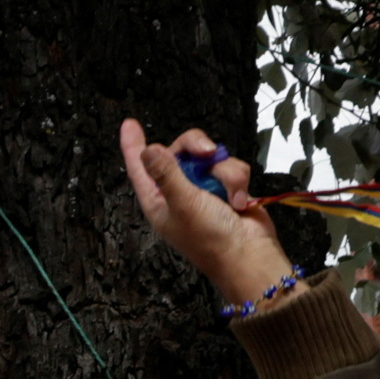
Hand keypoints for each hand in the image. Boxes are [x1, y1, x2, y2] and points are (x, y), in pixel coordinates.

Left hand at [119, 118, 299, 316]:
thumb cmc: (211, 238)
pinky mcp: (228, 187)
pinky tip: (239, 201)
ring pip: (211, 156)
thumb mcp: (183, 203)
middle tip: (207, 152)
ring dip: (224, 172)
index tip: (129, 123)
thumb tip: (147, 148)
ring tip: (230, 197)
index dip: (133, 145)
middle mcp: (179, 191)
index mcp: (158, 199)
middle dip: (196, 146)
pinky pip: (231, 167)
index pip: (140, 167)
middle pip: (181, 149)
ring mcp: (204, 188)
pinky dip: (237, 181)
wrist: (250, 255)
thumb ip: (166, 173)